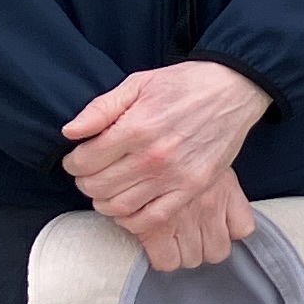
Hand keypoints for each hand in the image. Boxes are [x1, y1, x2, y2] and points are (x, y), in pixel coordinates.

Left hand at [63, 61, 274, 253]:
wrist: (233, 90)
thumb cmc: (183, 84)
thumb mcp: (138, 83)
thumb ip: (101, 108)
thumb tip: (70, 132)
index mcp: (137, 127)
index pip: (85, 161)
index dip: (73, 162)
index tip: (77, 158)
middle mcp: (154, 156)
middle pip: (98, 186)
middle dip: (85, 182)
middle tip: (90, 174)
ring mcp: (175, 176)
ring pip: (120, 206)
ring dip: (103, 202)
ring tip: (106, 189)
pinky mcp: (193, 188)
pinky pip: (152, 218)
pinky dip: (131, 220)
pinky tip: (128, 206)